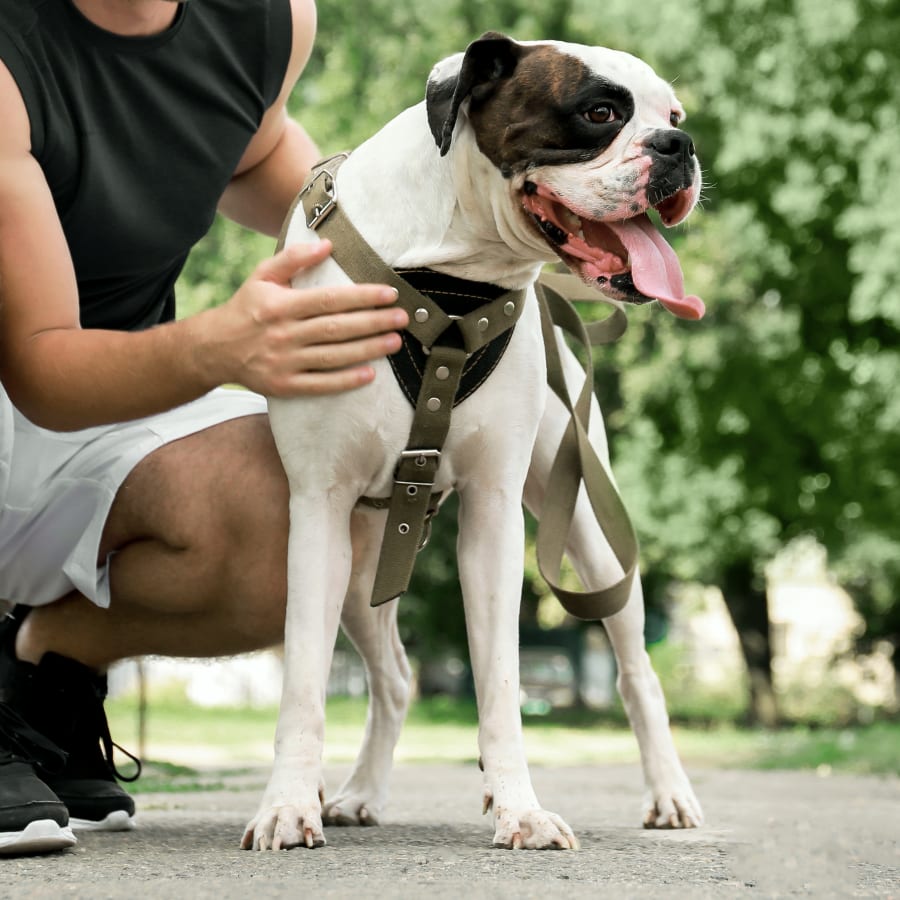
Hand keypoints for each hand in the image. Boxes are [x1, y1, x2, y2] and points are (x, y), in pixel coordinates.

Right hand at [195, 240, 406, 395]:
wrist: (214, 349)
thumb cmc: (246, 308)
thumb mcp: (262, 276)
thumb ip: (293, 259)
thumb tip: (327, 245)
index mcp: (281, 305)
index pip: (329, 300)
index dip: (362, 297)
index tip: (389, 294)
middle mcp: (283, 334)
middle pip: (336, 328)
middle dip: (373, 322)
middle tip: (402, 318)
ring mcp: (284, 362)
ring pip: (333, 356)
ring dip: (367, 350)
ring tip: (394, 342)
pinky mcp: (284, 385)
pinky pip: (320, 384)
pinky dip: (345, 381)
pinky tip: (370, 374)